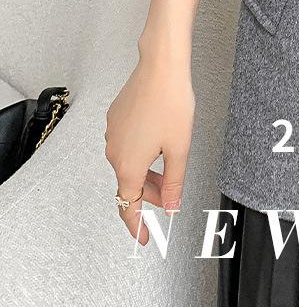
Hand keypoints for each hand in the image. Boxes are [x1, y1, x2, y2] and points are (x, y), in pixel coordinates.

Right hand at [104, 43, 194, 244]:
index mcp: (128, 165)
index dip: (137, 226)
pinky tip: (159, 141)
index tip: (144, 238)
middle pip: (130, 184)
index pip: (128, 205)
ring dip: (147, 172)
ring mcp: (112, 133)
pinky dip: (141, 152)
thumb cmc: (170, 102)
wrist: (160, 67)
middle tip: (173, 193)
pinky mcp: (115, 119)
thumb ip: (174, 184)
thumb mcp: (179, 150)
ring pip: (129, 164)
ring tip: (170, 164)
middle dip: (151, 193)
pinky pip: (126, 145)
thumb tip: (171, 206)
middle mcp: (114, 151)